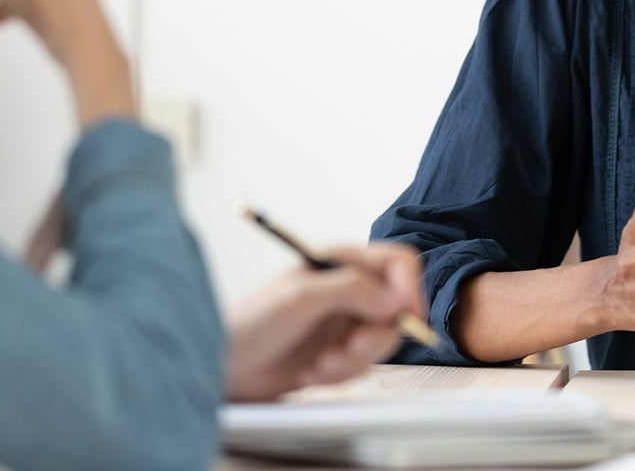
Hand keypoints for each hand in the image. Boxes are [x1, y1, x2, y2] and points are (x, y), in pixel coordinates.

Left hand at [226, 242, 424, 400]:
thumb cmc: (250, 323)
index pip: (397, 262)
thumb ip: (351, 290)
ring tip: (320, 364)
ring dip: (354, 360)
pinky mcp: (341, 349)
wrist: (225, 366)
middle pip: (397, 307)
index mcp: (341, 261)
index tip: (408, 314)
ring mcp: (347, 320)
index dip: (409, 286)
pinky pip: (365, 363)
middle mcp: (350, 288)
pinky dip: (343, 373)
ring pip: (383, 339)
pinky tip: (313, 371)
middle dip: (374, 336)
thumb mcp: (300, 298)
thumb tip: (393, 299)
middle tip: (348, 348)